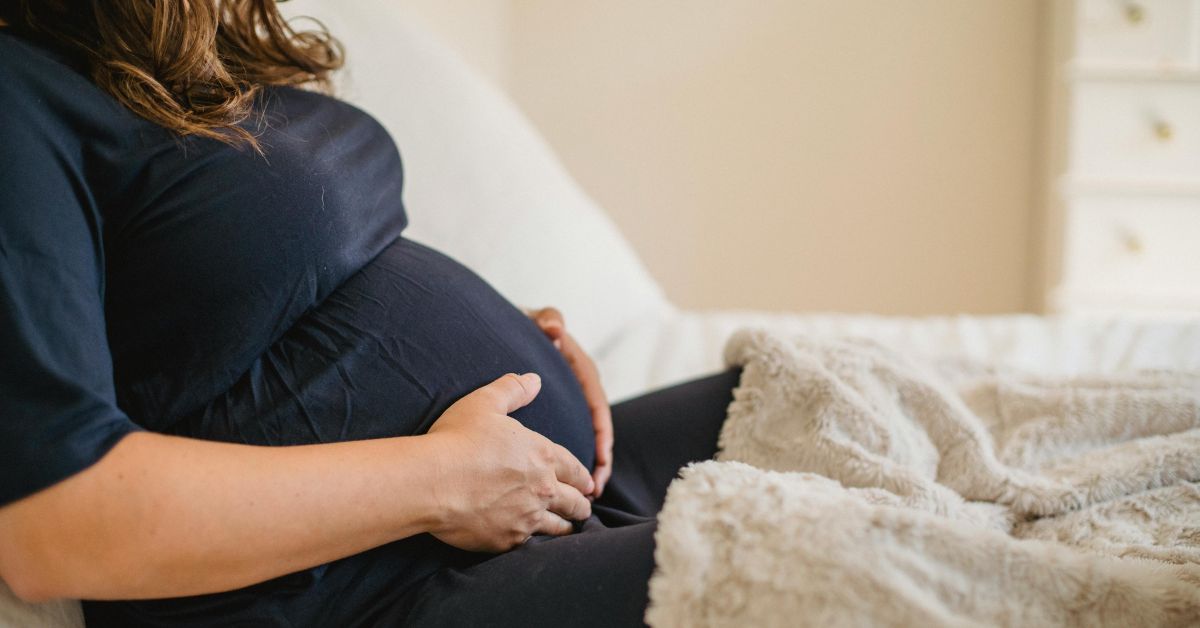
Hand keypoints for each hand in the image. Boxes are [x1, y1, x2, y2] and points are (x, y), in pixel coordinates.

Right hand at [424, 373, 593, 551]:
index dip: (583, 476)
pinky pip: (530, 545)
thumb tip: (534, 379)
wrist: (431, 482)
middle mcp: (543, 488)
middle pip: (575, 502)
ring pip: (560, 528)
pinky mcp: (508, 540)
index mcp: (543, 455)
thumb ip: (512, 389)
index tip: (589, 484)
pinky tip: (534, 543)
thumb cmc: (456, 439)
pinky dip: (536, 543)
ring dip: (566, 526)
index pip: (575, 469)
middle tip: (584, 507)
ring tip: (567, 528)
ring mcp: (527, 518)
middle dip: (582, 504)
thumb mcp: (485, 402)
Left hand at [528, 307, 613, 498]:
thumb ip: (548, 320)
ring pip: (584, 441)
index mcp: (580, 371)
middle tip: (595, 490)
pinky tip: (558, 487)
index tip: (602, 457)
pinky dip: (566, 465)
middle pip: (597, 431)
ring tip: (585, 498)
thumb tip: (555, 329)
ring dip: (586, 470)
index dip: (602, 434)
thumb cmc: (525, 323)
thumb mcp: (537, 319)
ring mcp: (569, 403)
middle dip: (599, 461)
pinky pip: (567, 441)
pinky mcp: (556, 413)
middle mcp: (580, 390)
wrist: (508, 326)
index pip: (597, 406)